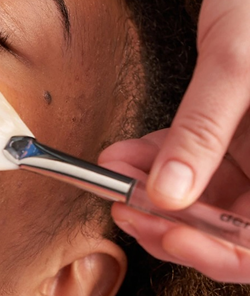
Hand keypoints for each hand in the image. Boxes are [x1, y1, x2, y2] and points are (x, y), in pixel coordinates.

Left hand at [99, 130, 249, 282]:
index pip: (249, 249)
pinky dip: (148, 162)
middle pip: (213, 231)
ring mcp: (239, 167)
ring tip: (112, 172)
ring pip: (188, 199)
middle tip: (122, 204)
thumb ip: (201, 137)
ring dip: (141, 189)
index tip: (169, 237)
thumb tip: (165, 191)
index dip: (210, 254)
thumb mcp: (227, 93)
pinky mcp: (216, 144)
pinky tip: (123, 155)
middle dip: (158, 219)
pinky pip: (179, 164)